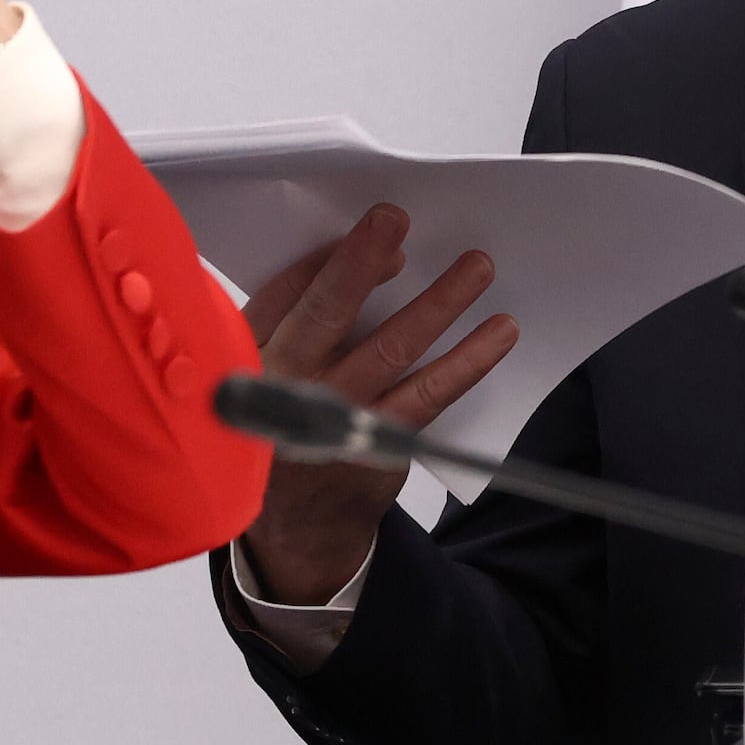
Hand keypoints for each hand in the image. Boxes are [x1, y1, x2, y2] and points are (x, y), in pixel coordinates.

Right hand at [237, 205, 518, 603]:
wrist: (294, 523)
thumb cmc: (284, 417)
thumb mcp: (266, 367)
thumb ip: (304, 308)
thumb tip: (385, 258)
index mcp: (245, 363)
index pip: (280, 296)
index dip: (331, 259)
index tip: (382, 223)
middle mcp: (283, 390)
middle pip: (324, 316)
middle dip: (360, 265)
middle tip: (398, 221)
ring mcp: (332, 421)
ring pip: (390, 350)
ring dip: (438, 303)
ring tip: (478, 266)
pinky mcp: (376, 446)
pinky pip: (429, 396)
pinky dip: (467, 361)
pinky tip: (498, 332)